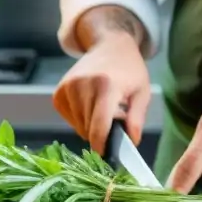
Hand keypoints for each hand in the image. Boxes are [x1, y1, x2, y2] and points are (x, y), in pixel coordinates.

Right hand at [53, 32, 150, 154]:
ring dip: (90, 125)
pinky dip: (79, 119)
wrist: (110, 46)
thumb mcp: (142, 92)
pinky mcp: (59, 91)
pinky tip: (89, 107)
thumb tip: (132, 141)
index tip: (106, 155)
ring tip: (102, 110)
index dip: (101, 145)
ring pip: (77, 125)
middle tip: (113, 121)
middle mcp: (82, 85)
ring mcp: (68, 87)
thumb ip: (136, 118)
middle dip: (100, 133)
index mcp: (106, 86)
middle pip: (88, 128)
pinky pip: (68, 118)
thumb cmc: (129, 70)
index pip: (99, 126)